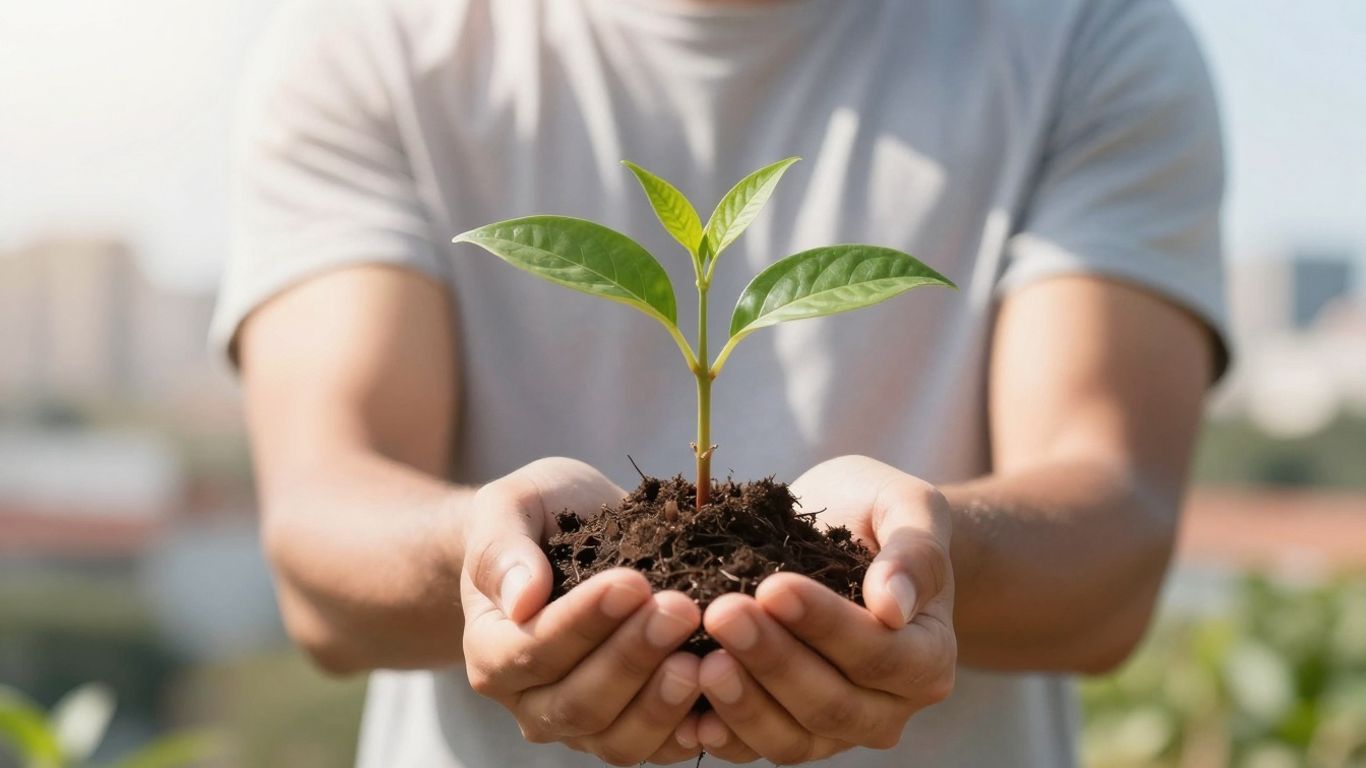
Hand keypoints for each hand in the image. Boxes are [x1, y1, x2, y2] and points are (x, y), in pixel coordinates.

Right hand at [460, 457, 703, 764]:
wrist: (569, 532)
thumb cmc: (539, 516)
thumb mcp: (510, 507)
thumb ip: (503, 548)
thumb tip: (522, 599)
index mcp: (491, 648)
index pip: (531, 651)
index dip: (583, 623)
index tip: (632, 583)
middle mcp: (529, 701)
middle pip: (578, 703)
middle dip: (633, 658)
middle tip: (681, 610)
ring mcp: (580, 724)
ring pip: (617, 739)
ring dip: (662, 702)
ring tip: (703, 658)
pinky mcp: (629, 729)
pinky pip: (658, 748)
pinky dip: (691, 730)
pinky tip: (723, 698)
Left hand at [694, 455, 956, 763]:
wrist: (843, 535)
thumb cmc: (875, 516)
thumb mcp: (906, 508)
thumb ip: (916, 554)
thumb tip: (894, 606)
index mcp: (927, 657)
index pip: (880, 654)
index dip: (826, 626)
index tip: (774, 587)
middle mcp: (888, 707)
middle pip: (832, 703)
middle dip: (773, 661)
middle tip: (722, 614)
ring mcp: (836, 730)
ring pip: (792, 738)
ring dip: (743, 703)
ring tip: (700, 661)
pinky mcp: (788, 733)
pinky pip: (754, 748)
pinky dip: (722, 734)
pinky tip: (688, 711)